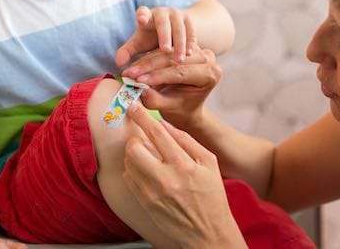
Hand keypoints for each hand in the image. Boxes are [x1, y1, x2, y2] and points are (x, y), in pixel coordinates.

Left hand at [115, 6, 195, 66]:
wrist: (171, 30)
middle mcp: (162, 12)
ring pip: (179, 27)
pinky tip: (190, 53)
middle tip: (166, 50)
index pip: (143, 12)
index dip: (142, 15)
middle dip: (165, 35)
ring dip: (180, 43)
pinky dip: (190, 42)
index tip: (142, 20)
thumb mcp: (139, 44)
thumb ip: (128, 52)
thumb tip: (118, 63)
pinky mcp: (188, 20)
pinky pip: (191, 31)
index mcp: (146, 15)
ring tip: (179, 58)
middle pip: (163, 22)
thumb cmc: (150, 38)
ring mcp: (176, 14)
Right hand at [121, 46, 219, 127]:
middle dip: (148, 68)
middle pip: (173, 60)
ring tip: (129, 72)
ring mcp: (198, 50)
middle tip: (129, 74)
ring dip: (145, 62)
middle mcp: (208, 59)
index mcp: (210, 75)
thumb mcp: (169, 107)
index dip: (157, 76)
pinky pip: (163, 50)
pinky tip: (134, 66)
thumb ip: (156, 100)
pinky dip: (148, 58)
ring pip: (166, 53)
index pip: (180, 72)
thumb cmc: (180, 109)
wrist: (186, 107)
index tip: (137, 81)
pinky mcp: (185, 46)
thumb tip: (140, 90)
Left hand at [123, 104, 244, 247]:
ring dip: (134, 154)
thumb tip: (164, 124)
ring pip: (128, 162)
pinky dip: (133, 169)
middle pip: (134, 148)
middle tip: (142, 138)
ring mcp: (152, 193)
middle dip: (135, 138)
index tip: (133, 106)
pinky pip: (129, 178)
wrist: (207, 234)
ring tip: (148, 157)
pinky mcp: (144, 203)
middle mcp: (165, 179)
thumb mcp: (209, 163)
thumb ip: (186, 141)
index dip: (142, 116)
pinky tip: (147, 171)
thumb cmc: (211, 196)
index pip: (156, 133)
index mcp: (184, 165)